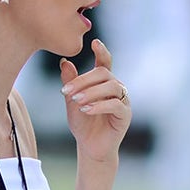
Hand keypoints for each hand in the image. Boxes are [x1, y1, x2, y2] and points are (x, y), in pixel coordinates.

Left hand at [59, 39, 130, 162]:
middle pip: (104, 73)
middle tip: (67, 91)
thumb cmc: (82, 123)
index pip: (105, 63)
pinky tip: (86, 110)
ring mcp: (123, 101)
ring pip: (111, 87)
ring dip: (91, 92)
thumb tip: (64, 62)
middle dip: (84, 80)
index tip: (94, 41)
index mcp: (103, 83)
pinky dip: (100, 106)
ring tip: (77, 101)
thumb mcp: (72, 101)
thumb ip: (70, 82)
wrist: (89, 147)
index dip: (102, 51)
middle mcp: (116, 88)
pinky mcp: (125, 115)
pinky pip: (115, 105)